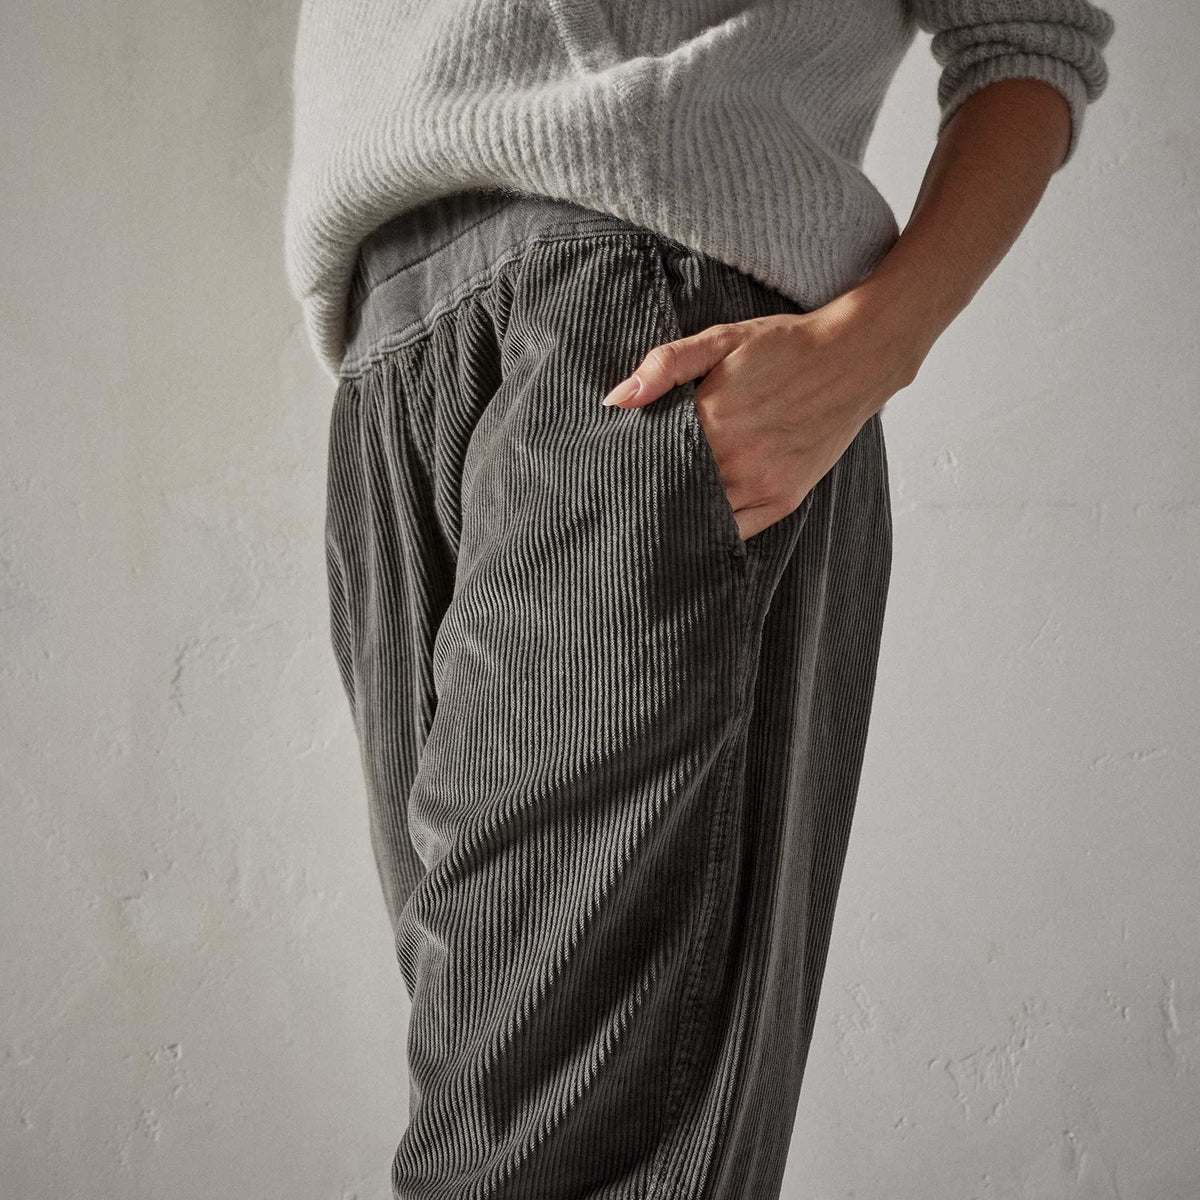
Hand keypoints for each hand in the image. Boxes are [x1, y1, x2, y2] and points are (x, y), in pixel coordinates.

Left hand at [601, 288, 926, 540]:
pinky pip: (734, 531)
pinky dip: (711, 528)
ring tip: (655, 510)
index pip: (650, 458)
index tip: (612, 468)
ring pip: (700, 517)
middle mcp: (735, 460)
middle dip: (648, 493)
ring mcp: (761, 485)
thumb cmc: (785, 346)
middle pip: (671, 492)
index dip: (630, 464)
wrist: (856, 358)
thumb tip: (616, 400)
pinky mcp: (782, 500)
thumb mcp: (722, 339)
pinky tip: (694, 521)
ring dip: (678, 514)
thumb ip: (666, 366)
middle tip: (622, 498)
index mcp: (712, 419)